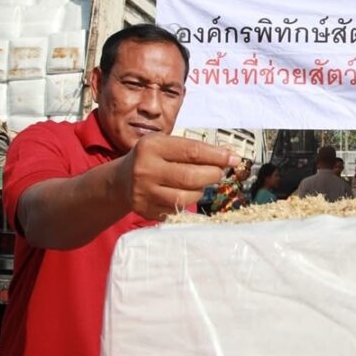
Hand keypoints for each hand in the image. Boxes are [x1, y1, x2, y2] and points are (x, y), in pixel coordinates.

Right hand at [119, 134, 239, 219]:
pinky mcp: (145, 210)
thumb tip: (229, 153)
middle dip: (212, 174)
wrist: (121, 180)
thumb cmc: (152, 158)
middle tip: (218, 172)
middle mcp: (145, 169)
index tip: (233, 158)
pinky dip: (187, 202)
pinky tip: (183, 193)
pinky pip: (177, 210)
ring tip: (198, 183)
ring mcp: (143, 193)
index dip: (217, 156)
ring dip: (200, 191)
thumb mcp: (168, 145)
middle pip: (191, 177)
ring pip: (186, 197)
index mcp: (152, 147)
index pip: (192, 151)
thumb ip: (196, 148)